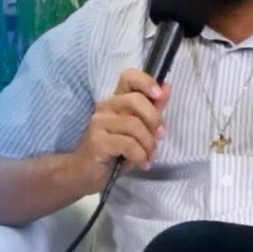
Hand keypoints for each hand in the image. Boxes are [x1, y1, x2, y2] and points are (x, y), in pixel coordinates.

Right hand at [65, 69, 170, 193]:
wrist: (86, 173)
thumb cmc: (115, 151)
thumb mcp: (138, 131)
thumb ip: (152, 110)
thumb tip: (166, 88)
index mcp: (116, 101)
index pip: (128, 77)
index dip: (146, 82)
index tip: (159, 94)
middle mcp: (105, 107)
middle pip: (135, 100)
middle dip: (154, 120)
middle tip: (159, 137)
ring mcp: (99, 123)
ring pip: (134, 125)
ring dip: (148, 144)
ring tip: (148, 156)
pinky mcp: (97, 141)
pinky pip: (128, 144)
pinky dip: (140, 156)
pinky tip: (142, 163)